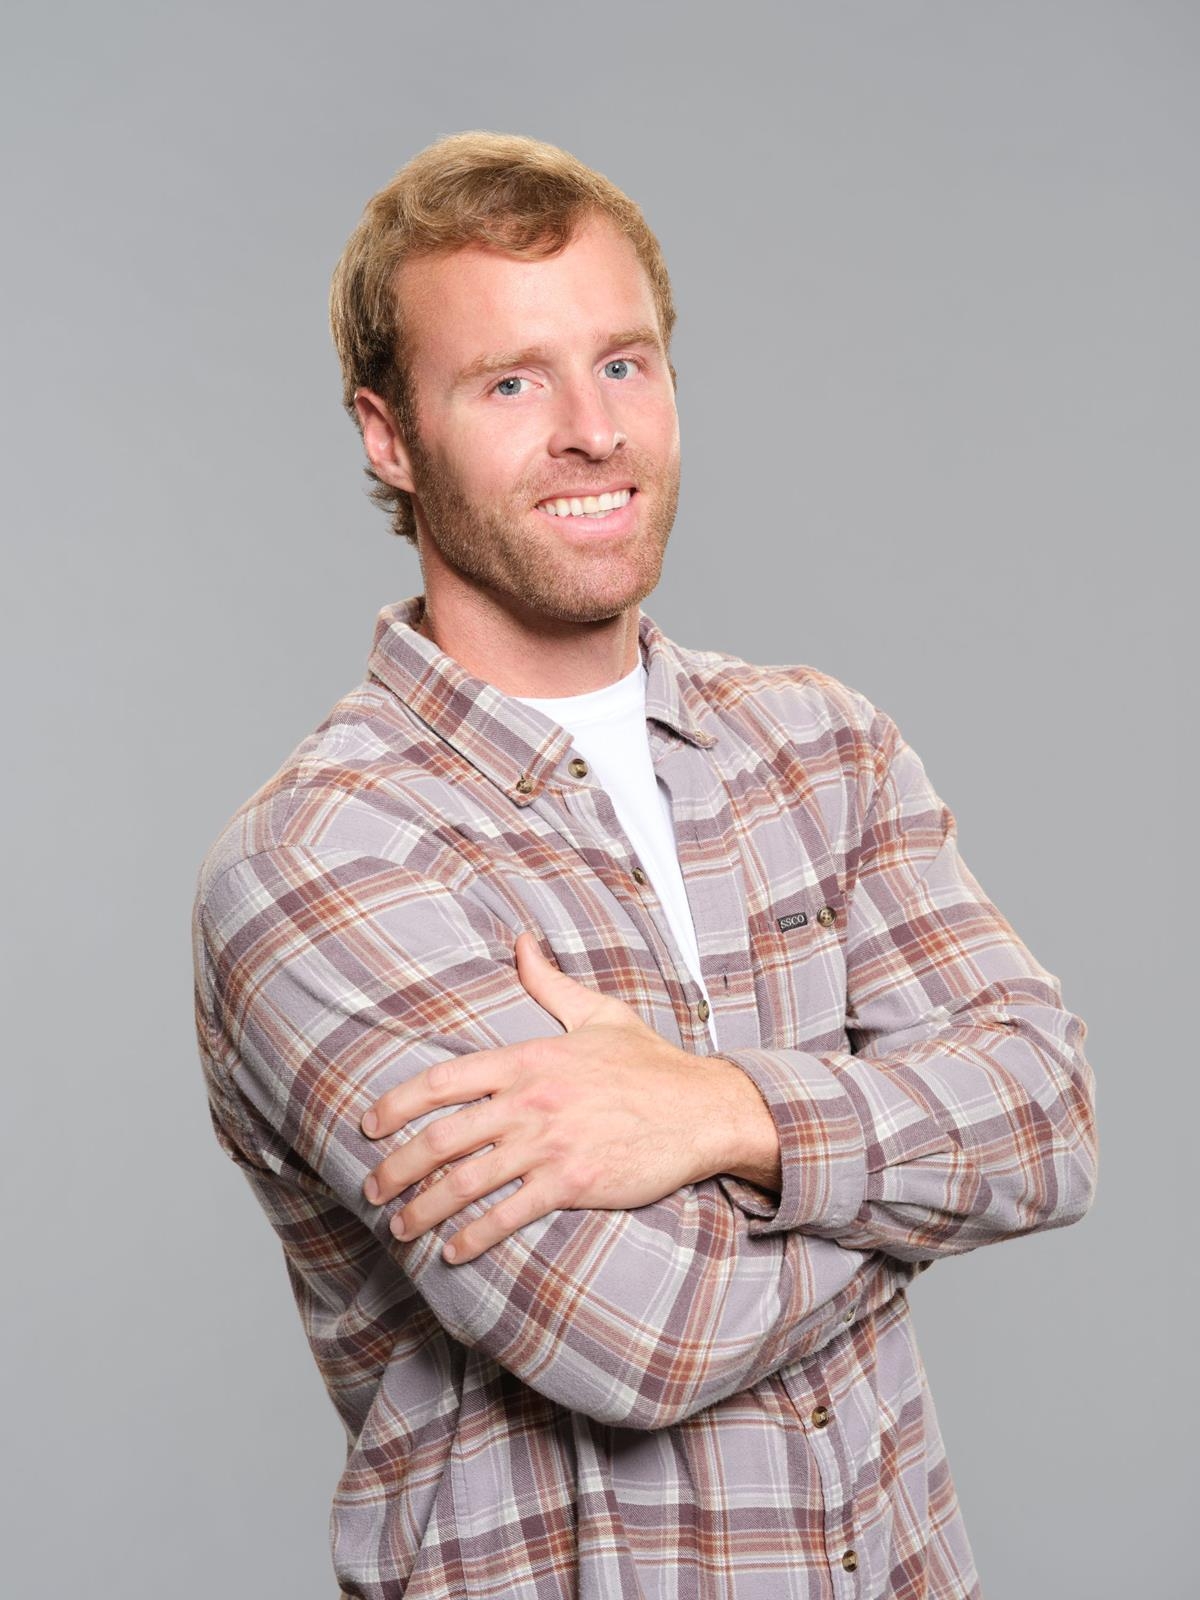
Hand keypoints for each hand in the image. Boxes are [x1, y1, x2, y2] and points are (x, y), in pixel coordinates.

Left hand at [361, 932, 779, 1262]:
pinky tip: (454, 1251)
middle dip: (396, 1168)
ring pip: (467, 1182)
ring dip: (425, 1209)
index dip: (396, 1106)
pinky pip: (509, 1214)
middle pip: (441, 1139)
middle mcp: (530, 1101)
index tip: (369, 1126)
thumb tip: (520, 942)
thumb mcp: (597, 1013)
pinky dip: (475, 1235)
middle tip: (373, 1189)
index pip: (443, 1081)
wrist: (705, 1107)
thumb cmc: (651, 1062)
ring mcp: (551, 1144)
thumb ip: (548, 982)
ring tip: (401, 1225)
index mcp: (528, 1058)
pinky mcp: (574, 1183)